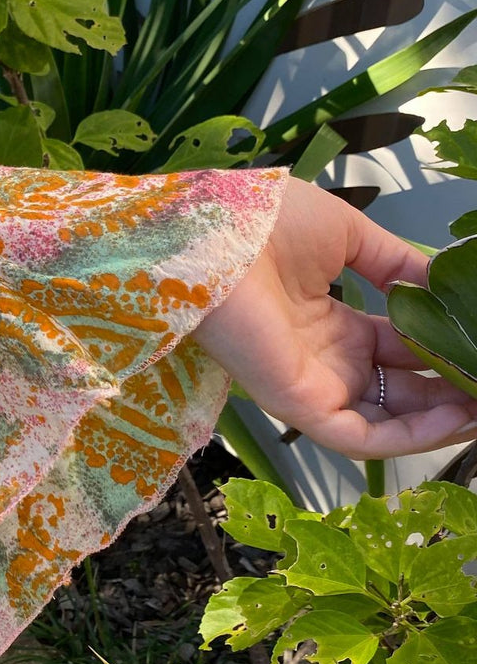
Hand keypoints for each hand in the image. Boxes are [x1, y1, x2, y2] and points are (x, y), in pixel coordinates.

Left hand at [191, 178, 476, 459]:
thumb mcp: (347, 235)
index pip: (399, 348)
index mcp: (331, 319)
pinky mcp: (298, 404)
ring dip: (443, 419)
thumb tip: (441, 281)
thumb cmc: (264, 225)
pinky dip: (412, 436)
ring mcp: (312, 384)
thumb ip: (396, 263)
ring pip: (388, 421)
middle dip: (453, 390)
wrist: (211, 234)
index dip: (444, 351)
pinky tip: (458, 418)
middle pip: (400, 389)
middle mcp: (325, 358)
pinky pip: (362, 437)